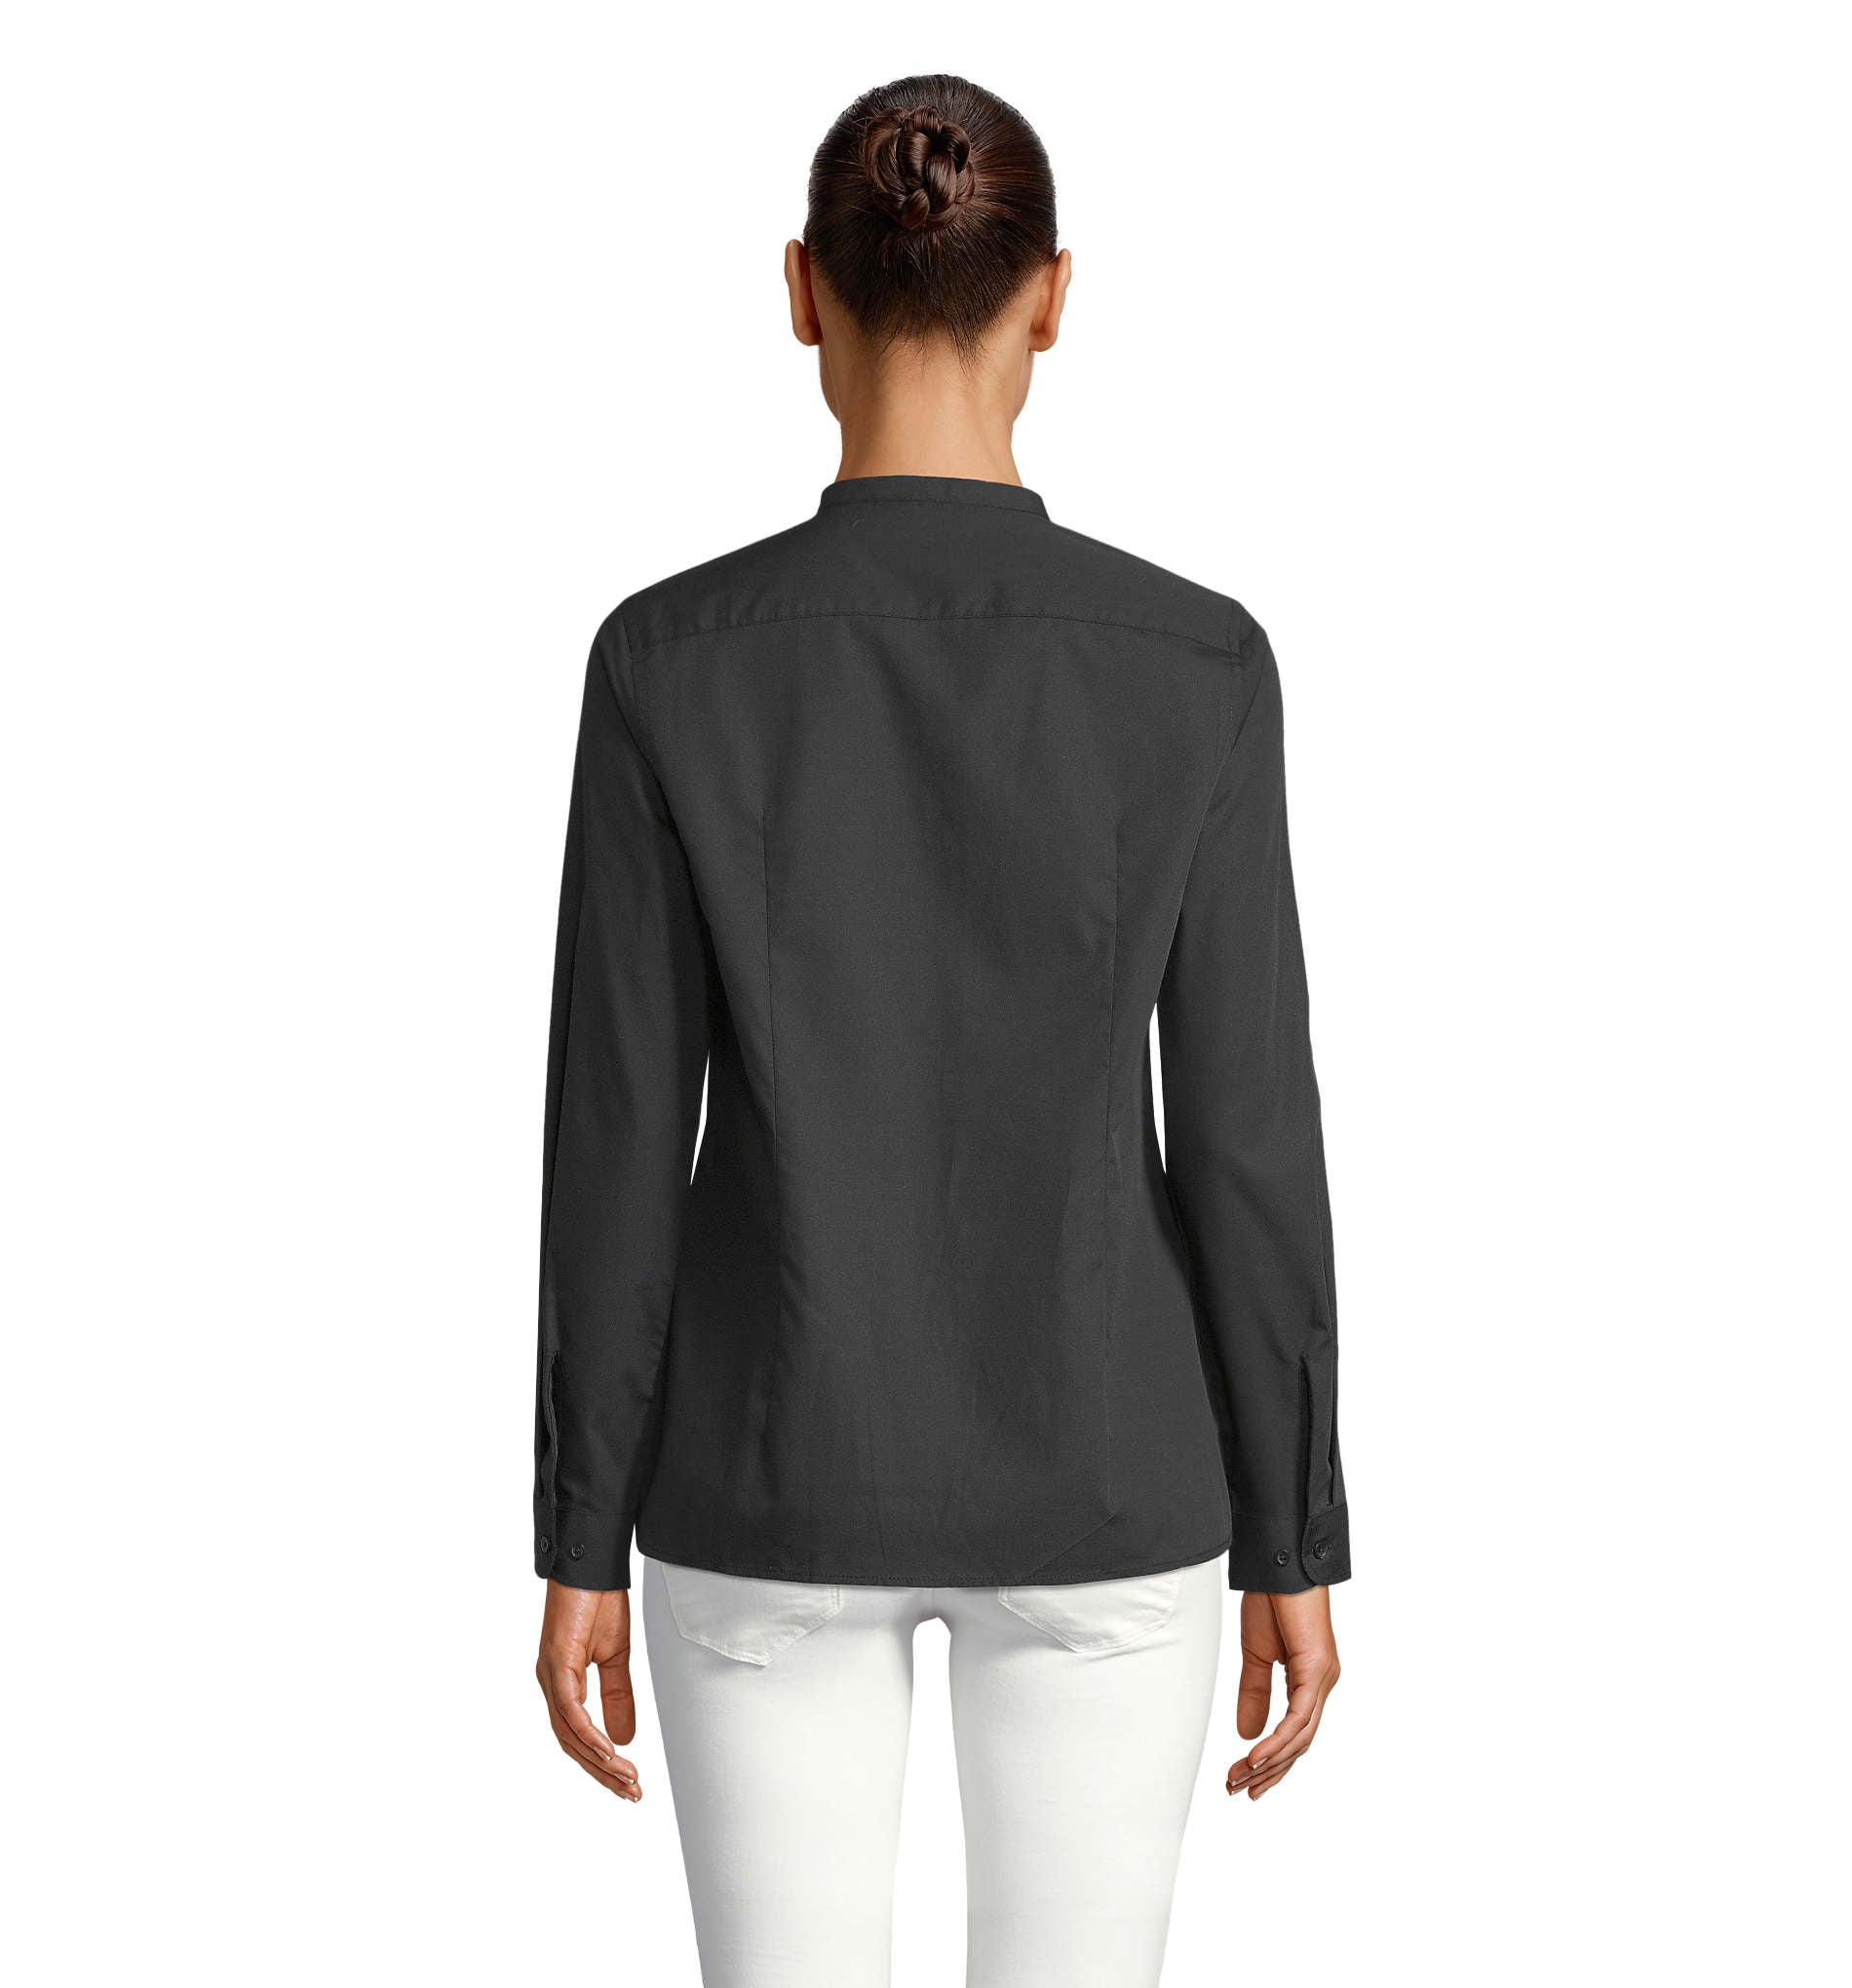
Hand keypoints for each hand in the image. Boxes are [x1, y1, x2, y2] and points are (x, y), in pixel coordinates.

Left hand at [536, 1580, 642, 1800]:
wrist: (591, 1564)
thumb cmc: (598, 1601)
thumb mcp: (616, 1656)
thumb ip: (618, 1696)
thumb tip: (625, 1737)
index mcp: (563, 1684)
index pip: (578, 1738)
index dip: (601, 1764)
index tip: (628, 1784)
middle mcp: (552, 1685)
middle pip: (572, 1745)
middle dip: (602, 1773)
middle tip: (632, 1793)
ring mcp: (551, 1675)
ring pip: (569, 1734)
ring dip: (599, 1761)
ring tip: (626, 1779)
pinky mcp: (557, 1662)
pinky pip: (569, 1709)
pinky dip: (588, 1734)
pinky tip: (608, 1751)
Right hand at [1226, 1585, 1339, 1800]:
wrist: (1279, 1565)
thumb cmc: (1271, 1600)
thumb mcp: (1256, 1655)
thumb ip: (1254, 1693)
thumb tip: (1247, 1735)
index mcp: (1310, 1681)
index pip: (1294, 1734)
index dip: (1271, 1762)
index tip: (1245, 1782)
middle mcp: (1323, 1684)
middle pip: (1299, 1744)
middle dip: (1268, 1772)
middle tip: (1238, 1791)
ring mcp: (1323, 1678)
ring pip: (1301, 1736)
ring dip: (1270, 1762)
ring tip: (1242, 1780)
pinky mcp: (1317, 1669)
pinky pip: (1299, 1716)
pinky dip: (1278, 1739)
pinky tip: (1258, 1756)